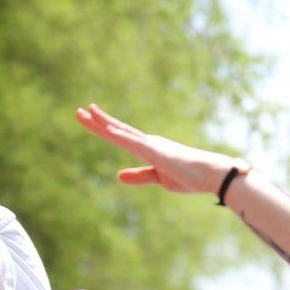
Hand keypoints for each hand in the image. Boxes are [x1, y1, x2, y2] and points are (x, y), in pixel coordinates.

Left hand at [76, 104, 239, 197]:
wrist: (211, 175)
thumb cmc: (189, 176)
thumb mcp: (158, 178)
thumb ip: (139, 175)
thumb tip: (118, 176)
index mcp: (147, 148)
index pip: (120, 136)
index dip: (102, 127)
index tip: (88, 118)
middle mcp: (147, 142)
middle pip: (117, 130)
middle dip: (97, 121)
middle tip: (78, 111)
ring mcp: (152, 145)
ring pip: (123, 132)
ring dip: (105, 123)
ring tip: (88, 112)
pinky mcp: (158, 152)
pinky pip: (136, 144)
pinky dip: (122, 137)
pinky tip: (109, 130)